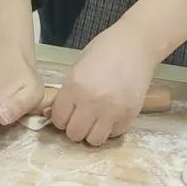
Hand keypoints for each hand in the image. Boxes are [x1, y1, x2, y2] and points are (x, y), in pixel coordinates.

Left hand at [50, 22, 157, 144]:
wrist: (136, 45)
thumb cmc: (104, 50)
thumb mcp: (77, 67)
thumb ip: (66, 92)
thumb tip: (50, 113)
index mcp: (75, 87)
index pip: (59, 119)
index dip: (60, 118)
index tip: (66, 113)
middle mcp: (92, 102)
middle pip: (75, 134)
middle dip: (74, 128)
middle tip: (80, 118)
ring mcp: (112, 111)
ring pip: (94, 140)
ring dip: (92, 132)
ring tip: (95, 120)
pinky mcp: (130, 115)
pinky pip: (114, 134)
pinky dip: (110, 129)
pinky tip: (111, 115)